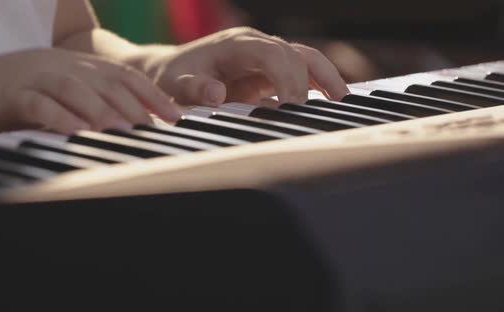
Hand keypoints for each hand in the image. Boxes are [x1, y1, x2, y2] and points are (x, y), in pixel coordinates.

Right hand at [0, 49, 180, 137]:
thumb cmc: (12, 97)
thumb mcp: (57, 94)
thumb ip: (89, 104)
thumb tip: (126, 125)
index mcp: (74, 63)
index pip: (122, 75)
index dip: (151, 94)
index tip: (174, 115)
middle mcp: (59, 65)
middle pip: (105, 81)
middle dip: (136, 105)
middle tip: (156, 128)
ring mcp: (34, 76)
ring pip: (76, 89)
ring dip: (104, 111)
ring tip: (125, 131)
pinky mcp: (10, 94)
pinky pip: (38, 104)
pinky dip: (59, 118)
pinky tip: (76, 133)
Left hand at [140, 27, 348, 106]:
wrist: (168, 72)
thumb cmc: (172, 79)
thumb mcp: (176, 85)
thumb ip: (194, 89)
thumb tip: (218, 94)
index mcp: (236, 44)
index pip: (273, 53)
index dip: (288, 77)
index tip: (293, 107)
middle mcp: (255, 44)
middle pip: (294, 54)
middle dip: (307, 84)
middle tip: (310, 118)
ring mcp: (264, 56)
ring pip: (305, 57)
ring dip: (325, 76)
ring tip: (343, 101)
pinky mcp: (269, 70)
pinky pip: (300, 71)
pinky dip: (318, 82)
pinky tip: (332, 100)